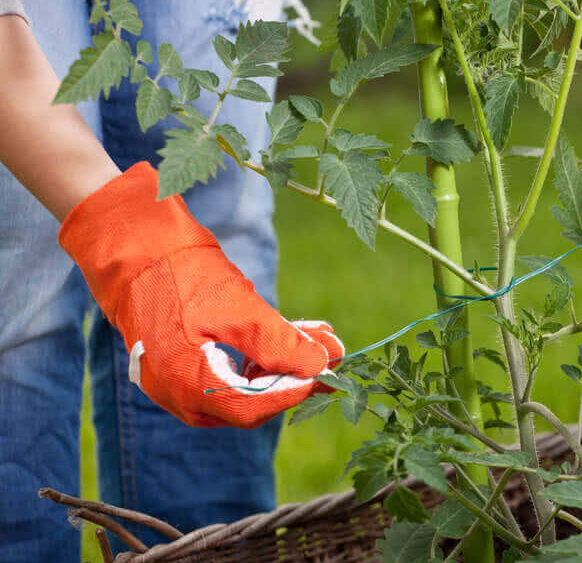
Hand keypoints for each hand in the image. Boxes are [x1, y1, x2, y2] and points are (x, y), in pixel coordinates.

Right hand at [59, 163, 344, 428]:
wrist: (134, 248)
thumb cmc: (182, 275)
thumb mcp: (239, 308)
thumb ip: (280, 343)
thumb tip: (323, 365)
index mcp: (187, 386)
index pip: (254, 409)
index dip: (295, 390)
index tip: (328, 369)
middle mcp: (179, 396)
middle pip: (251, 403)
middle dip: (295, 375)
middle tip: (332, 349)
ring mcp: (178, 384)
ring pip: (244, 388)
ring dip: (284, 363)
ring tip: (318, 335)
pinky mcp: (183, 367)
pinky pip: (230, 375)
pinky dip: (262, 357)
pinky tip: (289, 333)